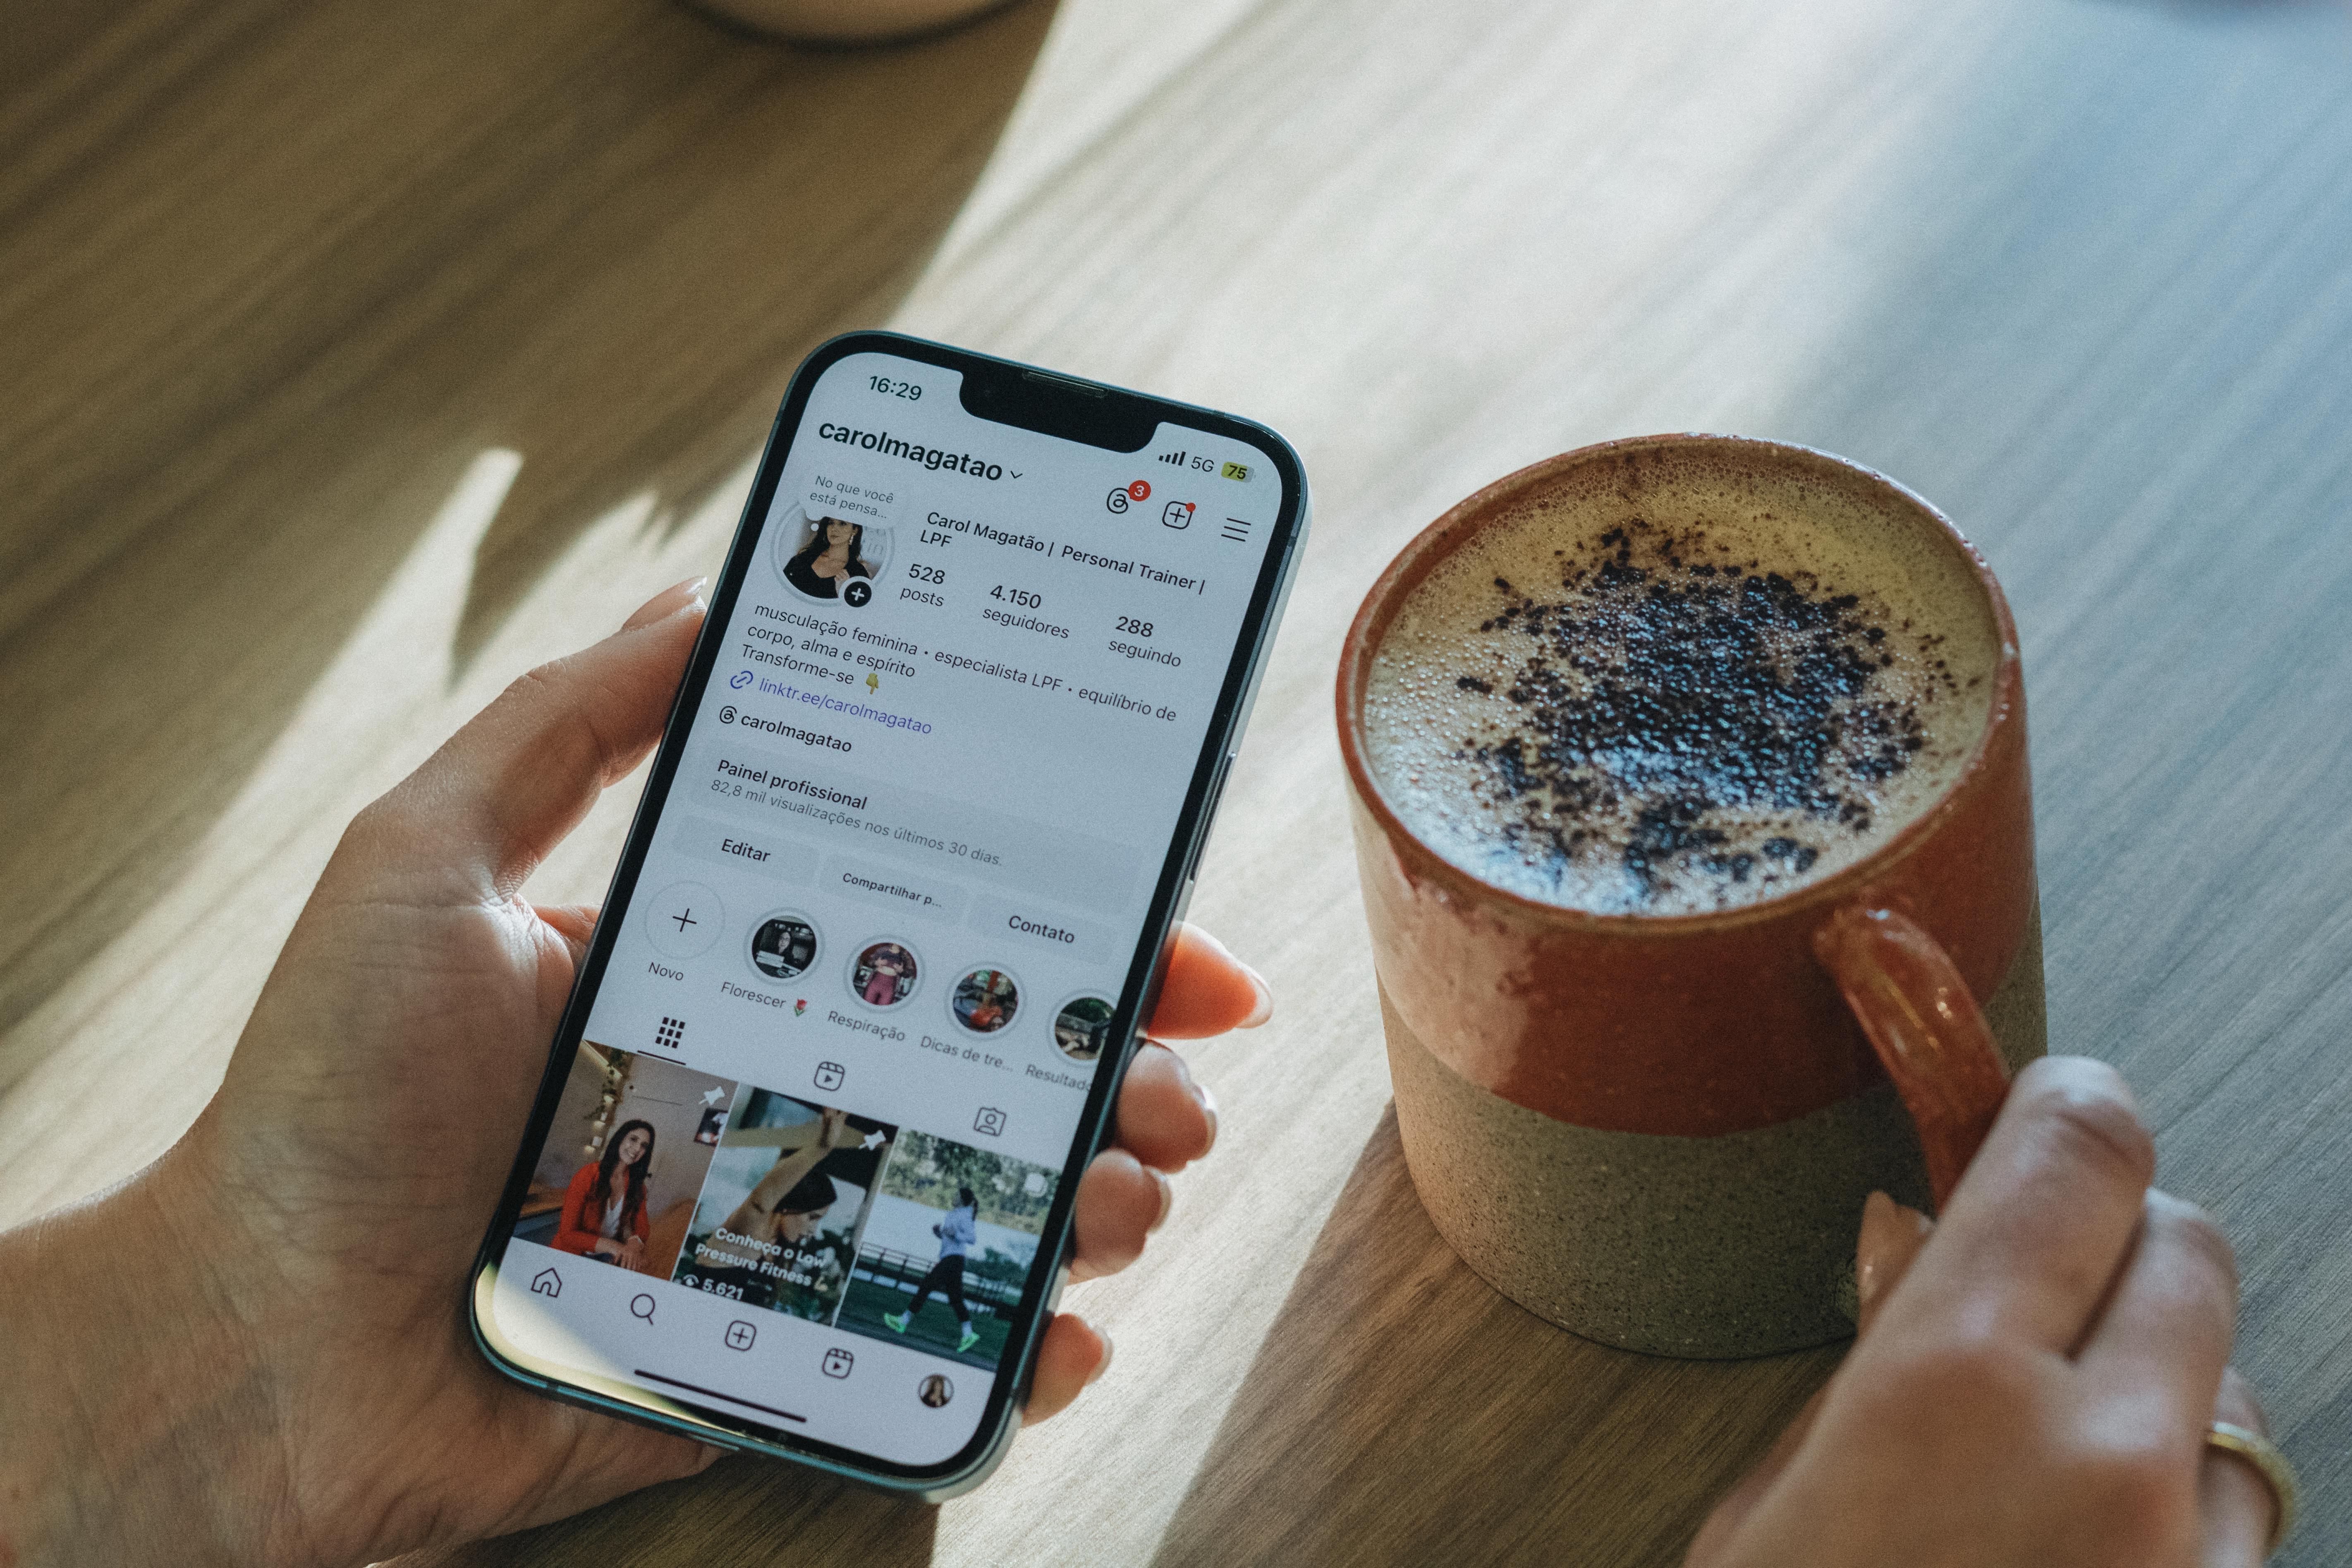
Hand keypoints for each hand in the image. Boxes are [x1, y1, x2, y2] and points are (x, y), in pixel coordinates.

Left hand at [0, 579, 1271, 1567]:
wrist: (258, 1348)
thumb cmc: (324, 1105)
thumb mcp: (423, 863)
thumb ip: (559, 727)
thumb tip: (692, 599)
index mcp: (736, 969)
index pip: (939, 926)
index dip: (1075, 917)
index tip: (1167, 919)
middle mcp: (788, 1086)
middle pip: (1008, 1064)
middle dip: (1132, 1061)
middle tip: (1179, 1075)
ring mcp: (795, 1223)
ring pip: (1000, 1197)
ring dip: (1101, 1189)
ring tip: (1126, 1190)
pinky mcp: (784, 1347)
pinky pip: (935, 1345)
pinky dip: (1023, 1346)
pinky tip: (1058, 1328)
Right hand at [1686, 1057, 2279, 1566]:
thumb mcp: (1767, 1513)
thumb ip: (1859, 1378)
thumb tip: (1908, 1252)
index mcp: (1950, 1390)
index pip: (2080, 1152)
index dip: (2069, 1103)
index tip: (2048, 1091)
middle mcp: (2103, 1462)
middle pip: (2186, 1245)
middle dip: (2115, 1239)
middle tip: (2040, 1277)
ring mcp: (2192, 1558)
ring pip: (2239, 1387)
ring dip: (2162, 1386)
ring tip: (2059, 1445)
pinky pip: (2249, 1516)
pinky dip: (2189, 1502)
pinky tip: (2100, 1535)